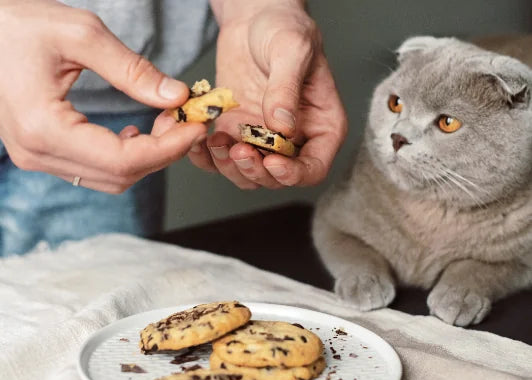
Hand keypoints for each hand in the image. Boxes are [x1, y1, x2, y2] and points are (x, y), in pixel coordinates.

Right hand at [0, 0, 206, 192]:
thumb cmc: (17, 23)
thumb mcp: (79, 34)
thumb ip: (132, 69)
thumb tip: (177, 96)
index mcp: (42, 128)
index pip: (123, 160)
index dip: (168, 148)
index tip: (196, 126)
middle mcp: (37, 153)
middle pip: (121, 175)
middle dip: (163, 152)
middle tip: (186, 121)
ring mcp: (37, 158)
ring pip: (110, 179)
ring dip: (147, 157)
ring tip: (166, 122)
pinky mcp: (43, 153)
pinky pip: (95, 171)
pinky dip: (126, 158)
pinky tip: (137, 133)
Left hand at [188, 0, 346, 188]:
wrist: (253, 18)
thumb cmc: (283, 27)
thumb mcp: (291, 50)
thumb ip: (287, 88)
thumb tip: (281, 125)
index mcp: (321, 127)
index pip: (313, 168)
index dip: (294, 174)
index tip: (272, 163)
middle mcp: (294, 140)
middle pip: (277, 179)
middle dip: (256, 171)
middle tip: (239, 150)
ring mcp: (262, 139)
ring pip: (248, 175)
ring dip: (230, 168)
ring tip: (217, 143)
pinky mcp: (236, 132)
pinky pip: (222, 159)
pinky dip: (208, 158)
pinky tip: (200, 142)